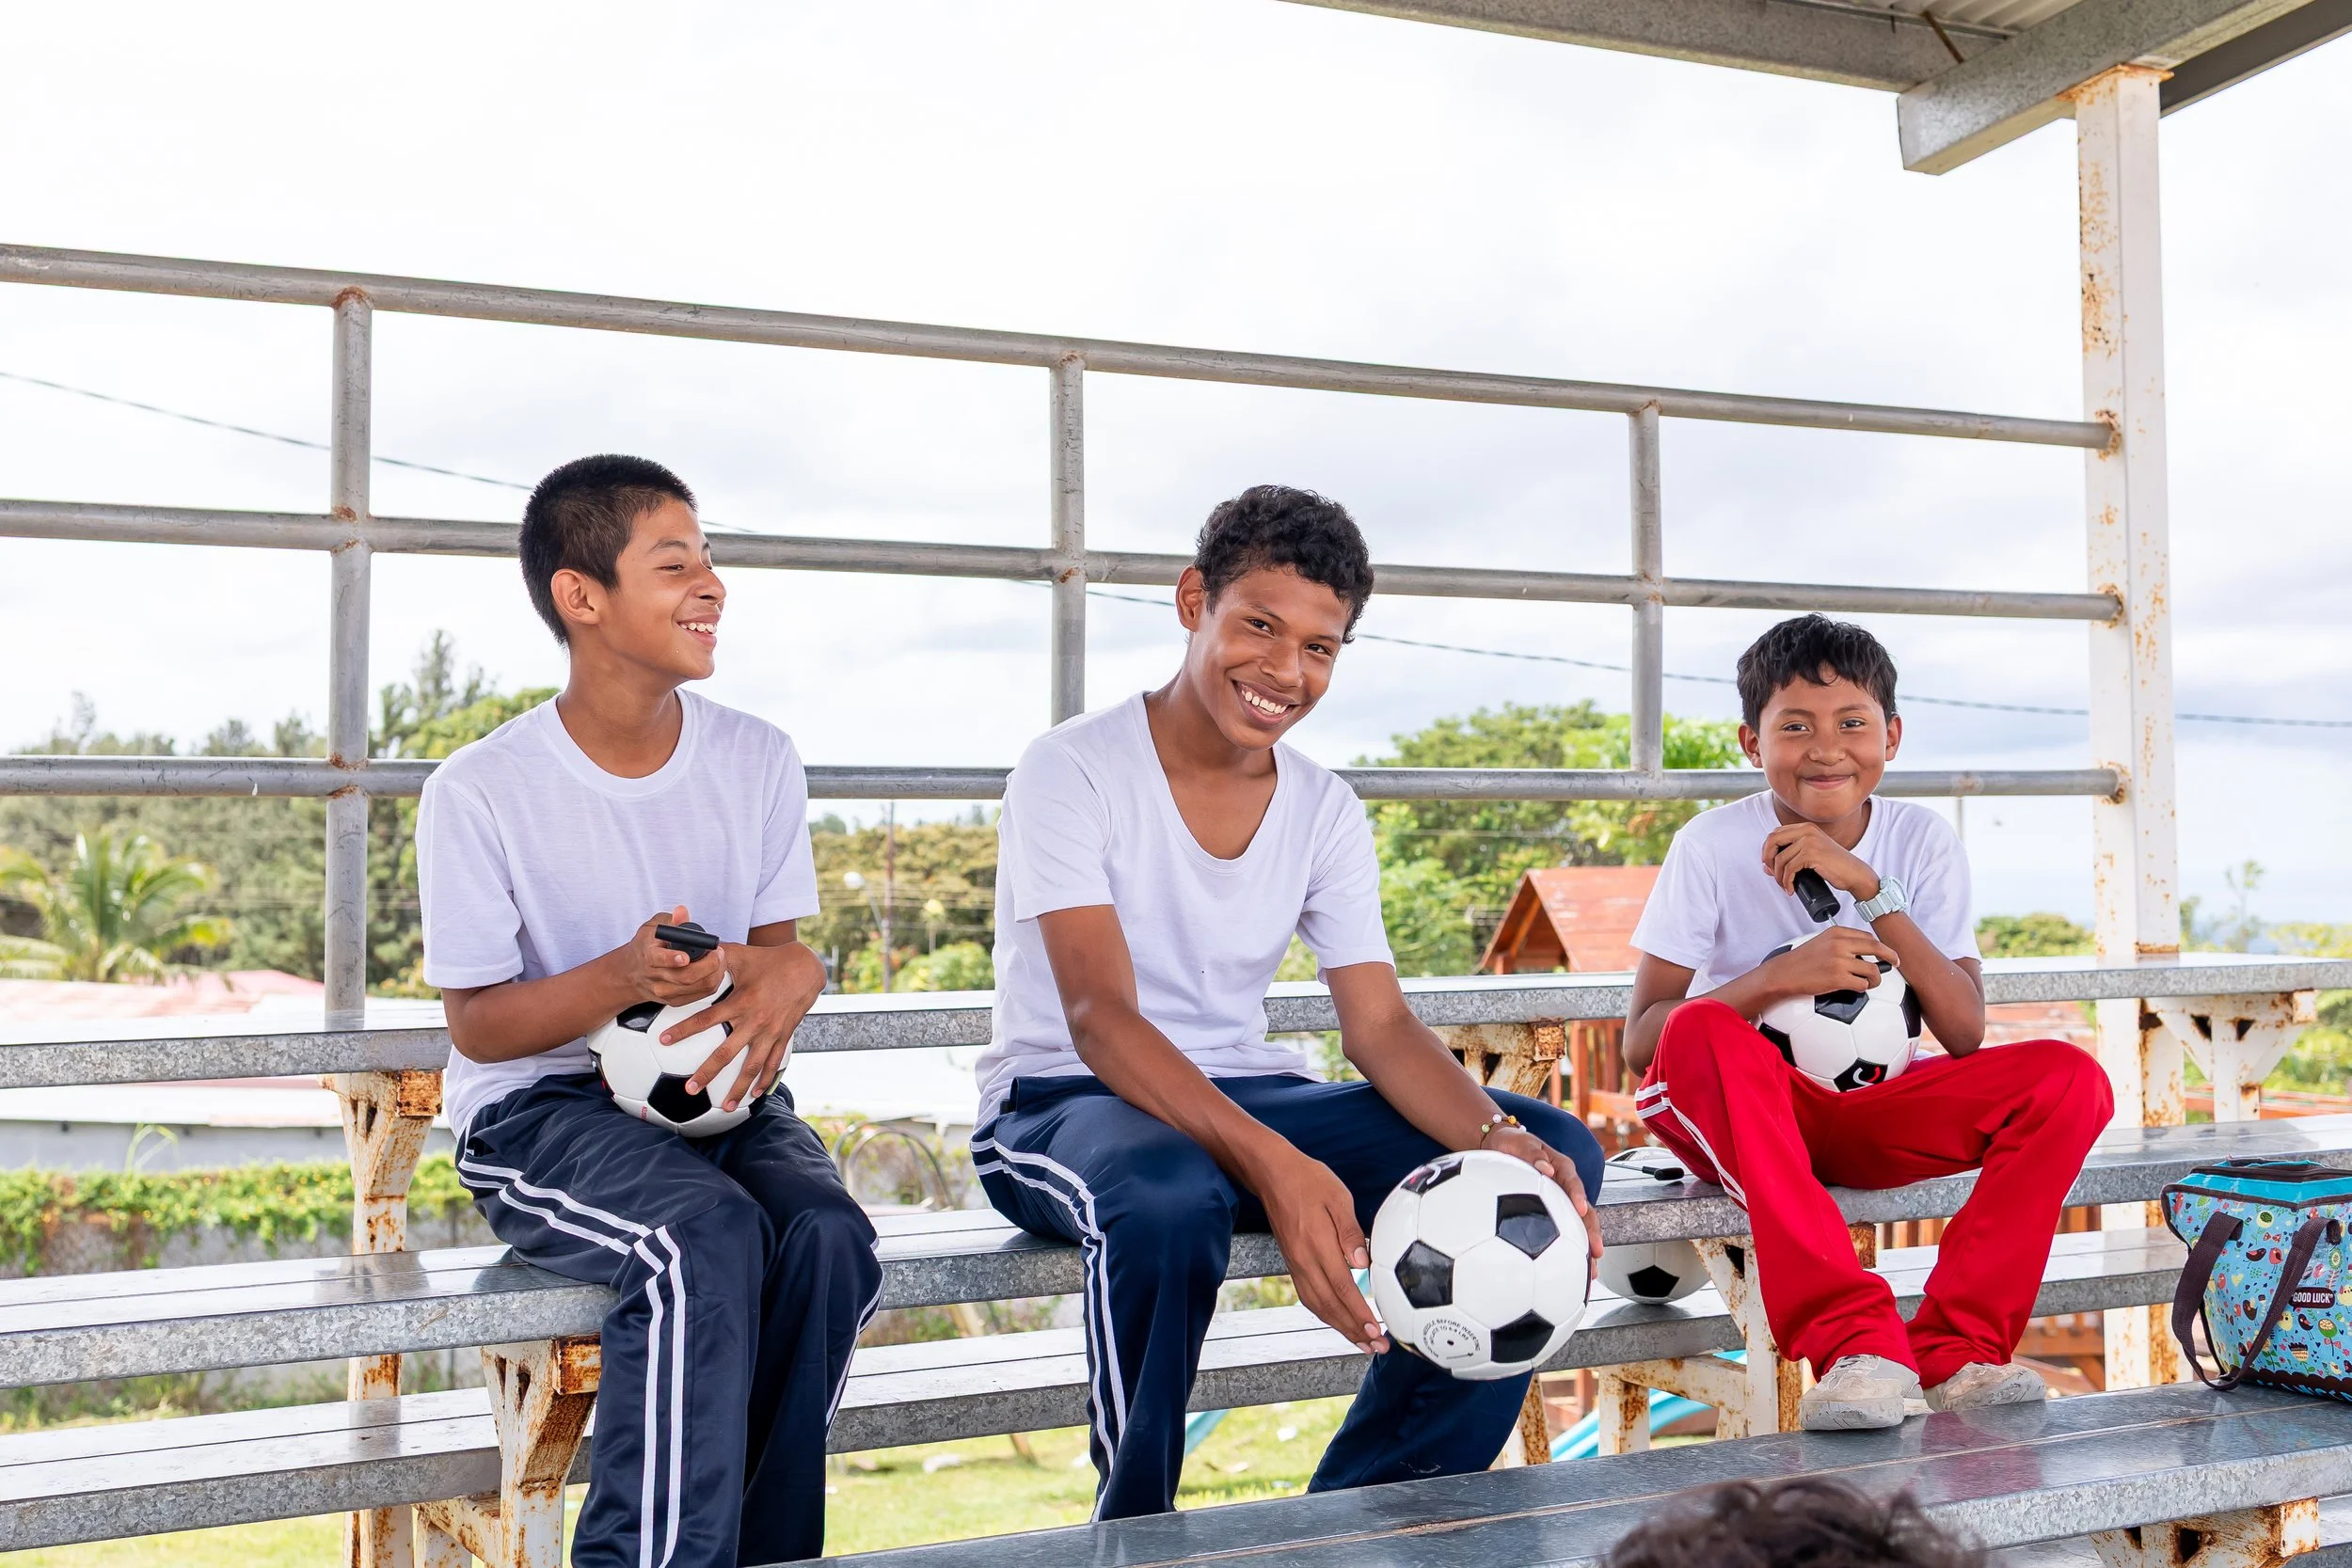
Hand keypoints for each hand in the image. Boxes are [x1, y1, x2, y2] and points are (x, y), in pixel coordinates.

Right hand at [620, 907, 727, 1006]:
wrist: (633, 972)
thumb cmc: (647, 946)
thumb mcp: (654, 927)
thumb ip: (671, 920)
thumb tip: (682, 912)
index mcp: (648, 956)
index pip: (658, 960)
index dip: (672, 959)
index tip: (685, 956)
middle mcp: (655, 977)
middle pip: (685, 977)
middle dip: (709, 964)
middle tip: (718, 951)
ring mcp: (665, 991)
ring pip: (698, 987)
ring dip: (715, 972)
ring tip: (719, 958)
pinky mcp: (675, 1001)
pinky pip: (702, 994)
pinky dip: (713, 980)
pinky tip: (715, 969)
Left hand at [666, 940, 827, 1110]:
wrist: (805, 968)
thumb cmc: (769, 960)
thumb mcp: (740, 954)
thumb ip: (715, 954)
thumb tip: (691, 947)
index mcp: (740, 1002)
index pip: (706, 1019)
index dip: (683, 1030)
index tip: (663, 1040)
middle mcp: (754, 1021)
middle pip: (726, 1053)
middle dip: (707, 1073)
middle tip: (690, 1090)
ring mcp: (770, 1032)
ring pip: (752, 1066)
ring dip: (739, 1088)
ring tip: (726, 1106)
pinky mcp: (783, 1036)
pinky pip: (773, 1062)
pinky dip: (765, 1079)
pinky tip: (756, 1095)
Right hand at [1257, 1147, 1389, 1355]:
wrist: (1272, 1174)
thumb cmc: (1308, 1179)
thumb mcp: (1337, 1196)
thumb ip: (1350, 1231)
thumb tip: (1363, 1262)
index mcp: (1317, 1244)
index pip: (1342, 1287)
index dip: (1359, 1313)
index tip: (1376, 1332)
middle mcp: (1304, 1260)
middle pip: (1330, 1305)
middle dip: (1354, 1330)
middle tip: (1376, 1348)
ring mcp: (1296, 1263)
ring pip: (1319, 1305)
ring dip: (1341, 1327)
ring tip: (1361, 1342)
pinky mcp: (1292, 1262)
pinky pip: (1309, 1296)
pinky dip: (1326, 1313)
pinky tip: (1338, 1318)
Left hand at [1482, 1127, 1603, 1262]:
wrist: (1500, 1145)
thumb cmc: (1512, 1143)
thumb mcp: (1520, 1143)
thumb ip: (1531, 1154)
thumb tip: (1543, 1168)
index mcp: (1560, 1167)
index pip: (1573, 1182)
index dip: (1579, 1196)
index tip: (1581, 1210)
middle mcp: (1564, 1186)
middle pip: (1583, 1211)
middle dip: (1591, 1233)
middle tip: (1596, 1253)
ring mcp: (1559, 1201)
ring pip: (1576, 1226)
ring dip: (1583, 1249)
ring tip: (1590, 1273)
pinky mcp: (1550, 1213)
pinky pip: (1560, 1232)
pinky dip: (1566, 1251)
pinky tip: (1567, 1270)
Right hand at [1761, 925, 1897, 1002]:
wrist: (1785, 973)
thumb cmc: (1803, 959)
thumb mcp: (1821, 941)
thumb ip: (1841, 942)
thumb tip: (1863, 952)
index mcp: (1837, 933)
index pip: (1867, 937)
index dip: (1880, 946)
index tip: (1886, 953)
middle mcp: (1840, 944)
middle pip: (1876, 948)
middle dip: (1891, 956)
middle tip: (1896, 963)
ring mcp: (1839, 961)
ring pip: (1873, 970)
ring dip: (1876, 978)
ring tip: (1870, 982)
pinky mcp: (1838, 978)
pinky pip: (1862, 984)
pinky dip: (1863, 987)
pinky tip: (1855, 987)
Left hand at [1762, 822, 1879, 902]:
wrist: (1855, 873)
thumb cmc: (1834, 866)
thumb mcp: (1812, 852)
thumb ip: (1792, 854)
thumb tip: (1766, 866)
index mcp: (1806, 827)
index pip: (1775, 833)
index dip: (1768, 850)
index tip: (1770, 865)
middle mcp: (1806, 830)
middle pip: (1772, 841)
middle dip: (1768, 860)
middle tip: (1773, 874)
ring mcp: (1809, 841)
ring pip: (1780, 859)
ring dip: (1779, 876)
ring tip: (1785, 885)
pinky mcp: (1812, 854)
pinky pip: (1789, 869)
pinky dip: (1787, 882)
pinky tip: (1790, 889)